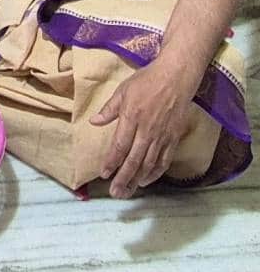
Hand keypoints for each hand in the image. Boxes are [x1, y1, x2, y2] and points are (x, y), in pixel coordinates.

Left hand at [91, 59, 198, 196]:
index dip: (111, 163)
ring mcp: (162, 136)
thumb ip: (109, 109)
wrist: (177, 78)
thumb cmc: (147, 81)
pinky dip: (155, 172)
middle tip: (114, 193)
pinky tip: (147, 181)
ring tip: (127, 191)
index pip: (120, 147)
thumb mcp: (122, 91)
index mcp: (132, 119)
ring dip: (137, 179)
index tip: (103, 175)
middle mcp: (147, 131)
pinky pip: (164, 160)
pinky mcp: (174, 138)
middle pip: (134, 160)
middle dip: (123, 178)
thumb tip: (94, 122)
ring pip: (149, 164)